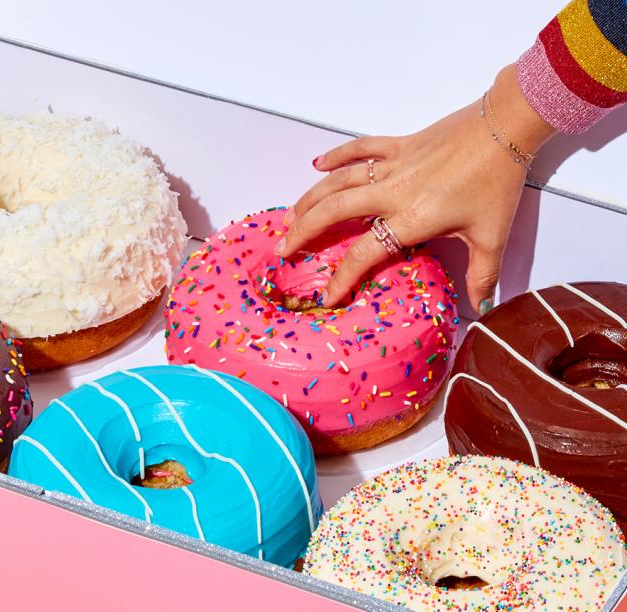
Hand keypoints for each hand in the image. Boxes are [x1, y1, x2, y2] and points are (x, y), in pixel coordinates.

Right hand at [277, 64, 556, 312]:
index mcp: (411, 218)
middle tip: (283, 249)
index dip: (342, 277)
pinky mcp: (400, 143)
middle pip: (334, 211)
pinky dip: (337, 155)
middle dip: (304, 231)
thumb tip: (480, 308)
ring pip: (339, 181)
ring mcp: (393, 164)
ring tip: (290, 216)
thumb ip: (482, 275)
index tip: (326, 297)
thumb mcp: (492, 236)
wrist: (507, 125)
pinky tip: (317, 164)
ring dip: (310, 198)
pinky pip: (360, 148)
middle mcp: (392, 191)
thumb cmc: (498, 182)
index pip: (365, 253)